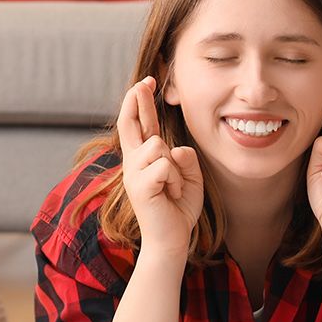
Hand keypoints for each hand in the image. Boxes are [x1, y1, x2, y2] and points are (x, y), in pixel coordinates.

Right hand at [116, 75, 203, 258]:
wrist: (171, 240)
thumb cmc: (178, 209)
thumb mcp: (189, 178)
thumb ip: (185, 160)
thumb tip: (175, 148)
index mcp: (143, 159)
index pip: (139, 124)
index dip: (140, 102)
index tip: (146, 82)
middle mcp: (133, 163)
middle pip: (132, 123)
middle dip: (137, 100)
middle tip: (143, 81)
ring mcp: (133, 174)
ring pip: (158, 145)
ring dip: (176, 168)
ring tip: (174, 188)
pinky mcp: (138, 186)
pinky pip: (165, 166)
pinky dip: (176, 180)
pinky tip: (171, 195)